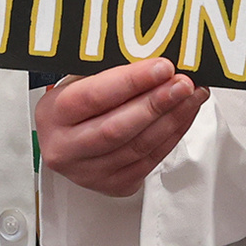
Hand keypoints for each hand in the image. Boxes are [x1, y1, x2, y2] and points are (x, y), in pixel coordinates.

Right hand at [32, 58, 207, 197]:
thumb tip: (155, 60)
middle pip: (118, 128)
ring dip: (172, 119)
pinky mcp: (114, 185)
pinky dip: (172, 136)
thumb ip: (110, 74)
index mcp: (53, 115)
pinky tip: (183, 116)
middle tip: (183, 84)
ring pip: (138, 147)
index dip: (132, 82)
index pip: (94, 96)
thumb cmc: (74, 106)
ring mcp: (89, 172)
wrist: (64, 142)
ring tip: (192, 96)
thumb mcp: (78, 82)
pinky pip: (150, 161)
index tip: (162, 67)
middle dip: (157, 103)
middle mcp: (66, 148)